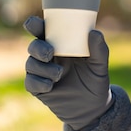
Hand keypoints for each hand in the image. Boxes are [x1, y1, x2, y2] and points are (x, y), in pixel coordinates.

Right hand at [24, 16, 112, 130]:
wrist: (92, 106)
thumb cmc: (95, 78)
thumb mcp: (100, 64)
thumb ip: (99, 49)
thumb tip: (94, 32)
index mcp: (60, 44)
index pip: (44, 31)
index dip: (35, 25)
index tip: (34, 24)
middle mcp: (48, 56)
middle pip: (33, 46)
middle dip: (38, 48)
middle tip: (50, 53)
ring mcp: (41, 72)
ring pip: (31, 64)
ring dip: (42, 68)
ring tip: (59, 74)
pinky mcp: (38, 88)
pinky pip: (31, 82)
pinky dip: (39, 82)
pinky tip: (50, 86)